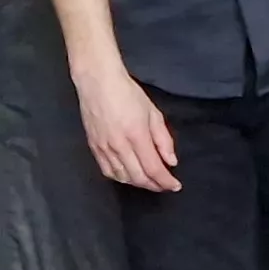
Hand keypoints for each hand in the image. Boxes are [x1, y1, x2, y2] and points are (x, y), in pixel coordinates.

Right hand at [76, 67, 179, 192]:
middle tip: (165, 186)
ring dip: (138, 183)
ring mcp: (104, 148)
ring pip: (122, 177)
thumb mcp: (153, 113)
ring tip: (150, 182)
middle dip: (154, 185)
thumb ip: (164, 139)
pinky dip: (120, 178)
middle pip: (138, 177)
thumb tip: (171, 161)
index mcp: (136, 135)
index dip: (165, 181)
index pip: (153, 168)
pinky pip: (107, 171)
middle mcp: (119, 146)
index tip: (175, 186)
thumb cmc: (127, 93)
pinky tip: (129, 176)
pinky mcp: (93, 147)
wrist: (98, 83)